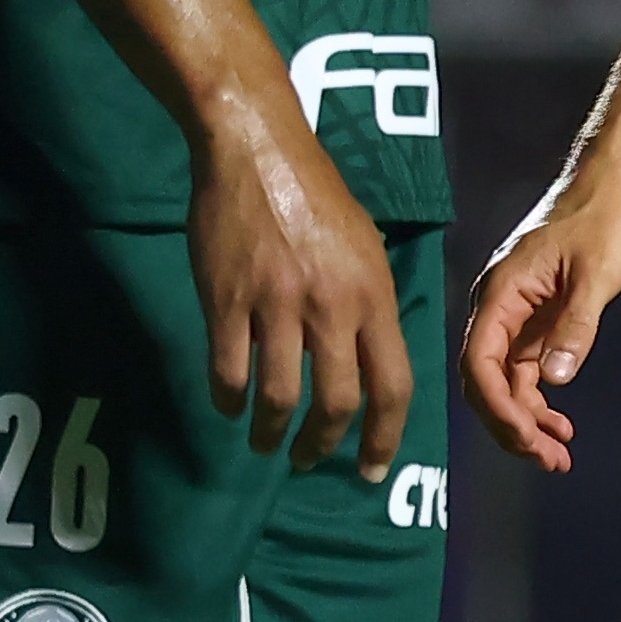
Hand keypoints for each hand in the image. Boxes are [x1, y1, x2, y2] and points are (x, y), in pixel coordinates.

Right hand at [188, 96, 410, 480]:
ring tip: (264, 443)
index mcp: (374, 293)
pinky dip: (228, 401)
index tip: (370, 470)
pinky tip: (229, 405)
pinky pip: (228, 372)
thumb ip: (367, 304)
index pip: (393, 383)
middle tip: (309, 461)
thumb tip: (368, 362)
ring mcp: (277, 304)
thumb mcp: (364, 246)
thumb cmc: (314, 194)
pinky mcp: (227, 301)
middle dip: (323, 446)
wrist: (256, 151)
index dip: (384, 437)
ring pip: (278, 397)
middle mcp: (332, 304)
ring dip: (270, 433)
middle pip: (337, 403)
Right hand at [461, 179, 620, 472]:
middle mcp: (497, 308)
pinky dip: (538, 400)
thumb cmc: (601, 221)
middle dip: (511, 426)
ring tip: (558, 456)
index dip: (498, 408)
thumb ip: (575, 326)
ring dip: (526, 421)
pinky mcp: (532, 320)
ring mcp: (513, 316)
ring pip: (505, 382)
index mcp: (500, 294)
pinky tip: (559, 424)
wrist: (608, 186)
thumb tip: (554, 380)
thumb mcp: (595, 275)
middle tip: (549, 460)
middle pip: (486, 382)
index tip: (528, 437)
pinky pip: (523, 371)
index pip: (480, 364)